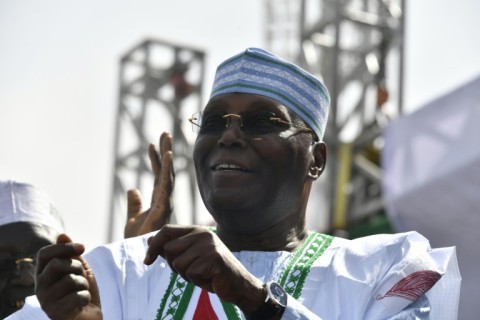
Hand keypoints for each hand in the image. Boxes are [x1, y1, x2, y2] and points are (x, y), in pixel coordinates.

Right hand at [35, 234, 101, 319]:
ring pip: (70, 280)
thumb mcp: (79, 268)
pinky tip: (82, 303)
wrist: (88, 316)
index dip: (63, 247)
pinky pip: (77, 296)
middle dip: (76, 267)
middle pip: (56, 264)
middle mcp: (39, 286)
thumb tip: (62, 235)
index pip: (44, 254)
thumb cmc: (82, 290)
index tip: (82, 247)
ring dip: (84, 284)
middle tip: (81, 276)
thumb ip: (71, 253)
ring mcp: (45, 300)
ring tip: (81, 291)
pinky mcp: (55, 313)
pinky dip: (86, 297)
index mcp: (43, 273)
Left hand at [124, 132, 174, 237]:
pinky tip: (168, 154)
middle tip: (164, 134)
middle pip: (166, 171)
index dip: (155, 160)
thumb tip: (132, 189)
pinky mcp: (163, 206)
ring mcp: (165, 202)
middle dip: (166, 152)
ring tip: (166, 137)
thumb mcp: (132, 218)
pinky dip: (168, 169)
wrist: (138, 255)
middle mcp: (164, 199)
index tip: (151, 144)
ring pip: (168, 173)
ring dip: (167, 155)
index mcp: (158, 200)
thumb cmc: (138, 240)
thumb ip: (134, 203)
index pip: (158, 175)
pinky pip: (166, 184)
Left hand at [144, 225, 264, 314]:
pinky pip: (190, 273)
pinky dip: (197, 281)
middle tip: (193, 270)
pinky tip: (210, 279)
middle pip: (169, 249)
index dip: (154, 246)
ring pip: (178, 264)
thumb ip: (172, 248)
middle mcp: (203, 233)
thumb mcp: (190, 258)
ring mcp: (209, 245)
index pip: (166, 230)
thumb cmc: (212, 272)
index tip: (147, 261)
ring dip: (187, 276)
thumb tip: (149, 239)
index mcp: (197, 230)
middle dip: (175, 266)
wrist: (239, 284)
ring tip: (203, 274)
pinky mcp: (213, 259)